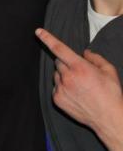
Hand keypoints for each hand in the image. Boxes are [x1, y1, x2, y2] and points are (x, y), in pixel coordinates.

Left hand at [36, 27, 122, 150]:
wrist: (109, 118)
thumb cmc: (112, 94)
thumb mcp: (110, 71)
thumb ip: (96, 58)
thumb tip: (85, 53)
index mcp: (80, 67)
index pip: (59, 48)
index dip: (47, 38)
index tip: (38, 31)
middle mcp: (67, 77)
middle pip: (59, 62)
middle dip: (67, 63)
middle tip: (80, 72)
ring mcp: (60, 89)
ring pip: (57, 75)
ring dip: (65, 76)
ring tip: (80, 86)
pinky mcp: (57, 99)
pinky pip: (56, 88)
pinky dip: (63, 88)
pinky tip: (76, 94)